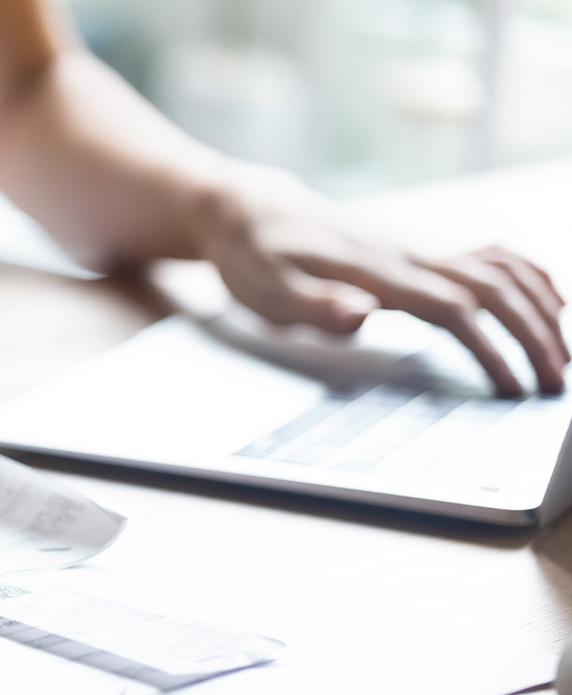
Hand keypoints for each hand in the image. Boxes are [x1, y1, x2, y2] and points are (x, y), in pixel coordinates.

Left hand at [201, 167, 568, 395]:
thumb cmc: (254, 257)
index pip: (453, 309)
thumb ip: (312, 305)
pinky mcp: (416, 247)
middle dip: (533, 334)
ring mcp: (417, 246)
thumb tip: (362, 315)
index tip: (513, 388)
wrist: (251, 210)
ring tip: (563, 354)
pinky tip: (548, 301)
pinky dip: (528, 275)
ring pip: (500, 269)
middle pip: (493, 288)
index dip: (490, 347)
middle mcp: (408, 254)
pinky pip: (488, 254)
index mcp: (378, 272)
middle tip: (556, 384)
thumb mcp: (264, 290)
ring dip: (539, 308)